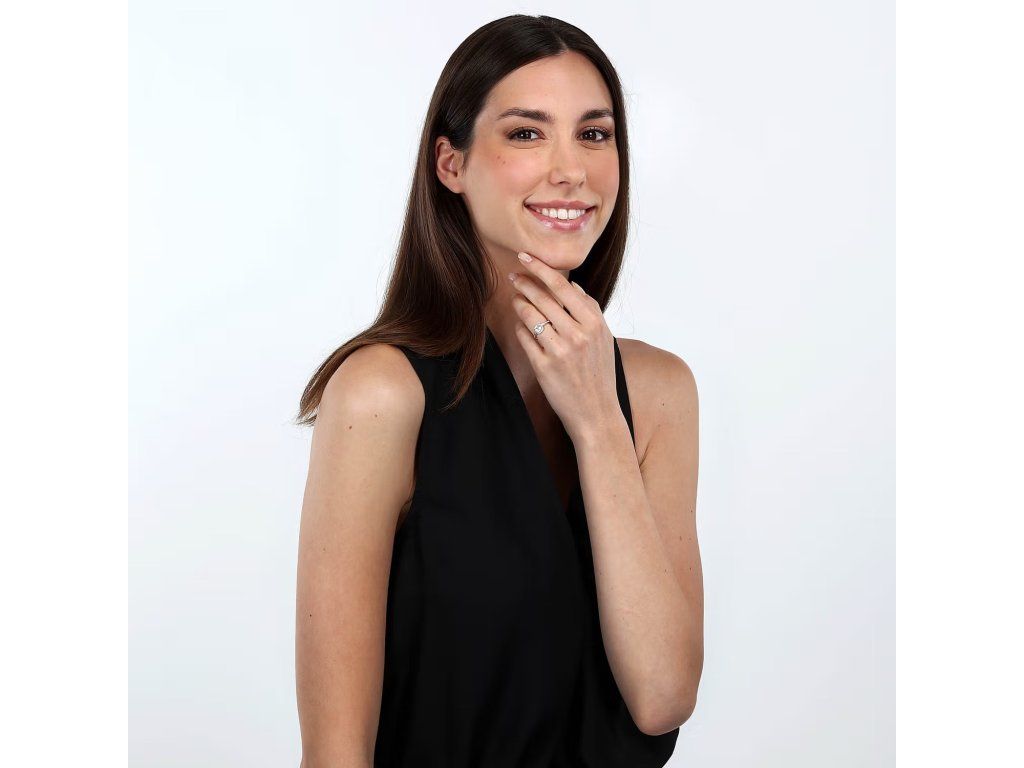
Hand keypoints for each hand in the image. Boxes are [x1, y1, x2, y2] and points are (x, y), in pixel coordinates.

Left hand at [507, 250, 618, 442]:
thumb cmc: (600, 374)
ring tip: (515, 297)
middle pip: (544, 298)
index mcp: (595, 323)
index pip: (563, 286)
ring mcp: (561, 350)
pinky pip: (526, 338)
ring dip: (520, 303)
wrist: (596, 412)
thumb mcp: (604, 339)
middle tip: (513, 275)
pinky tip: (521, 325)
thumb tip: (574, 286)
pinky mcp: (545, 366)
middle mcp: (578, 334)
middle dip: (525, 283)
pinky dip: (521, 328)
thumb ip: (591, 311)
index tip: (526, 257)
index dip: (541, 268)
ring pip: (531, 316)